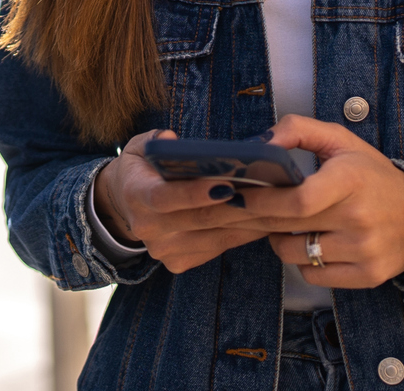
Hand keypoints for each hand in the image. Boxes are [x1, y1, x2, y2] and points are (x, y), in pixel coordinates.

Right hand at [92, 130, 269, 273]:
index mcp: (136, 196)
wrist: (123, 206)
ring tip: (280, 203)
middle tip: (274, 190)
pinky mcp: (180, 262)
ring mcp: (165, 250)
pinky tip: (267, 218)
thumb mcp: (139, 146)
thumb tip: (172, 140)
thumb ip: (155, 140)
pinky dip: (245, 232)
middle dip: (239, 205)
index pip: (165, 198)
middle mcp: (149, 229)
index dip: (195, 193)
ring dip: (250, 221)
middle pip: (200, 219)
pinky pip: (220, 247)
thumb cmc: (140, 169)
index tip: (227, 184)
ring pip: (216, 235)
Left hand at [214, 115, 403, 287]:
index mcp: (351, 179)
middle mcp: (360, 218)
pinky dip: (303, 261)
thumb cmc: (371, 174)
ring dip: (280, 240)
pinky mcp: (368, 276)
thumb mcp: (341, 141)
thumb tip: (260, 142)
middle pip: (288, 227)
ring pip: (294, 254)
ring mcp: (365, 251)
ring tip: (289, 224)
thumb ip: (298, 129)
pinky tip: (313, 243)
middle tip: (243, 210)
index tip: (240, 195)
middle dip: (258, 218)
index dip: (262, 201)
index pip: (299, 200)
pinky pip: (312, 275)